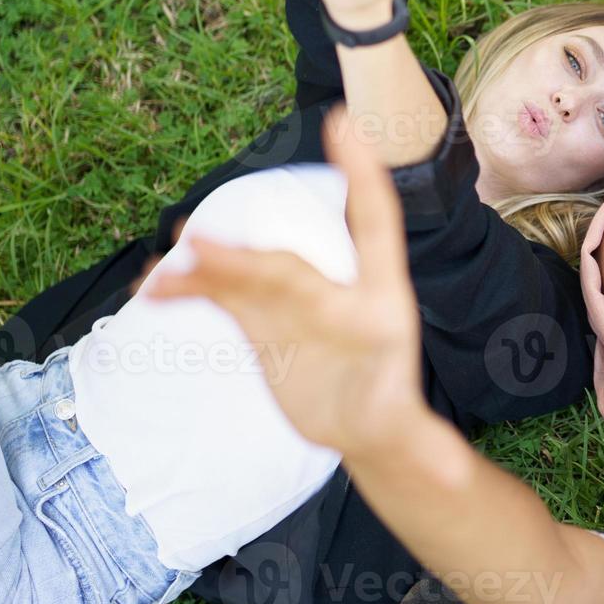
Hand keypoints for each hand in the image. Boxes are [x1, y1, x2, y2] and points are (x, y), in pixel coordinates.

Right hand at [148, 108, 428, 456]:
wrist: (361, 425)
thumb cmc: (390, 416)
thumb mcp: (412, 438)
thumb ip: (426, 453)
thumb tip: (450, 478)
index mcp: (383, 300)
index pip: (376, 226)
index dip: (363, 174)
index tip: (347, 124)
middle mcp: (335, 287)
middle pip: (291, 264)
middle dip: (248, 257)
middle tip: (204, 247)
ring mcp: (292, 299)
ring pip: (246, 272)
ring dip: (209, 265)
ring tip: (171, 262)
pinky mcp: (258, 319)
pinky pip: (220, 296)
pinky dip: (189, 290)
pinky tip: (153, 289)